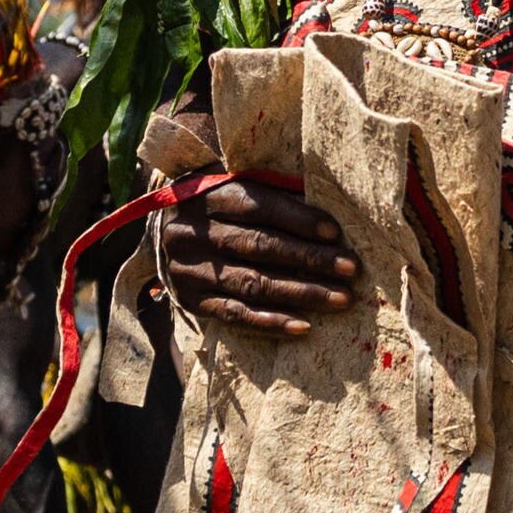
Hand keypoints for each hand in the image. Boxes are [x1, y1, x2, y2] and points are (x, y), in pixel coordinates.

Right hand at [159, 171, 355, 333]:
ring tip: (341, 299)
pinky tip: (304, 326)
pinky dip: (271, 322)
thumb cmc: (216, 206)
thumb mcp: (232, 186)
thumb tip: (327, 217)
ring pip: (253, 283)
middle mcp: (194, 233)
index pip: (259, 206)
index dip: (299, 219)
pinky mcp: (190, 300)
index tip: (336, 234)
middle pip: (260, 246)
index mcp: (208, 195)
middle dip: (310, 259)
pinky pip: (235, 315)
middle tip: (350, 269)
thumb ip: (272, 193)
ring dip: (302, 293)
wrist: (161, 232)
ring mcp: (189, 269)